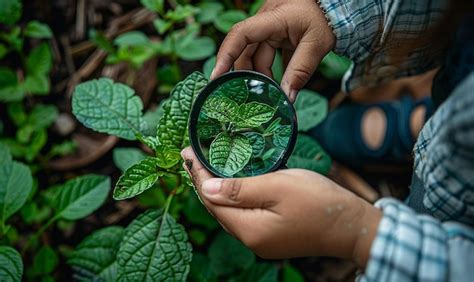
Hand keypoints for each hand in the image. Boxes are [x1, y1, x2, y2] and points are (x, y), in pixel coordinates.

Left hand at [181, 147, 380, 266]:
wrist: (352, 226)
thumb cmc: (319, 203)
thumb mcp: (278, 187)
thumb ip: (239, 189)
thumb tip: (206, 187)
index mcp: (249, 230)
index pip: (212, 200)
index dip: (197, 176)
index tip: (188, 152)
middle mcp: (251, 240)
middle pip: (217, 209)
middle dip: (203, 182)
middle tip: (193, 156)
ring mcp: (262, 241)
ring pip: (229, 212)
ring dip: (217, 190)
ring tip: (207, 166)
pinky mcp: (272, 236)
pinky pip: (243, 215)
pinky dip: (233, 198)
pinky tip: (233, 183)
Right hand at [211, 0, 335, 101]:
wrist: (338, 4)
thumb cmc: (328, 17)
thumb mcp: (317, 46)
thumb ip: (300, 72)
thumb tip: (286, 99)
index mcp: (274, 18)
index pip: (241, 35)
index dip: (225, 55)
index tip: (216, 77)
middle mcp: (266, 20)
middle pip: (245, 50)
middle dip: (247, 74)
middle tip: (252, 96)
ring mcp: (270, 26)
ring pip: (257, 54)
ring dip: (261, 74)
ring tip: (270, 93)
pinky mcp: (277, 33)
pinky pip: (267, 53)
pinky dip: (270, 69)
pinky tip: (277, 85)